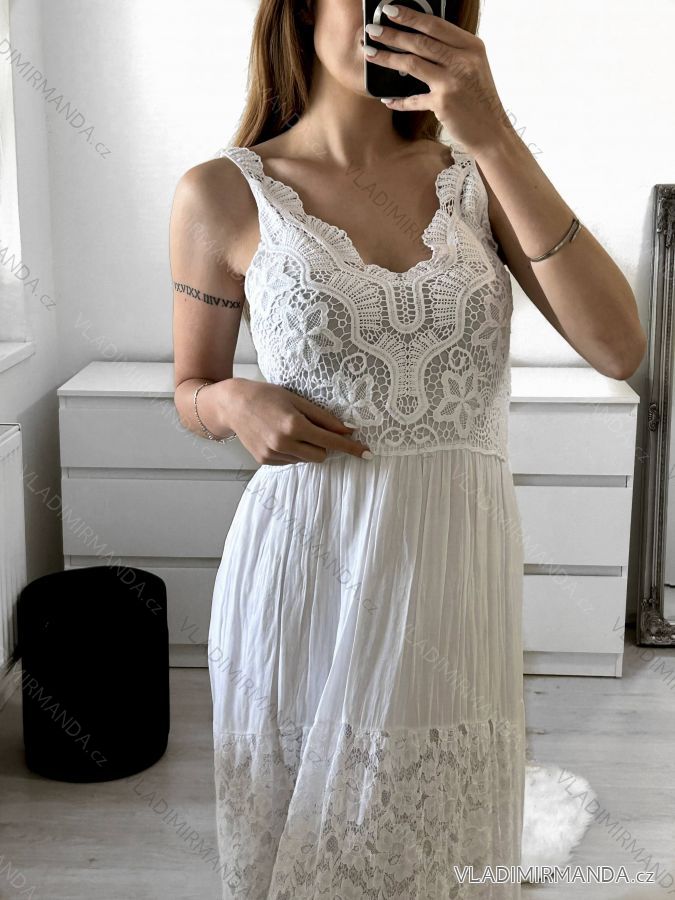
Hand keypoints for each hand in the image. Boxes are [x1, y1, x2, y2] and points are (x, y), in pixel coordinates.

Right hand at [218, 378, 371, 465]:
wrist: (233, 404)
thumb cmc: (267, 396)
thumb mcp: (298, 401)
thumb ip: (324, 417)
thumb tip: (348, 430)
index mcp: (294, 426)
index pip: (331, 441)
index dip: (351, 447)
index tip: (367, 453)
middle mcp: (284, 443)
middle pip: (321, 455)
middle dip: (323, 445)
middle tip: (312, 428)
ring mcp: (273, 454)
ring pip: (306, 459)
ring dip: (307, 448)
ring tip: (290, 429)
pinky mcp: (265, 461)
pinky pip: (291, 461)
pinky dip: (293, 451)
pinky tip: (279, 436)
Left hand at [364, 4, 512, 154]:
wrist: (492, 131)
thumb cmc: (480, 99)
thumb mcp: (473, 67)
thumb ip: (452, 53)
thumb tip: (420, 40)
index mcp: (471, 46)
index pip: (436, 25)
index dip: (410, 15)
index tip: (390, 10)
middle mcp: (463, 61)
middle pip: (420, 42)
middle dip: (392, 34)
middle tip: (371, 30)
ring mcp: (452, 82)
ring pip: (412, 64)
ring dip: (387, 58)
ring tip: (370, 53)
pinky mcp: (442, 104)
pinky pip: (413, 100)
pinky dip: (398, 100)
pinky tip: (387, 99)